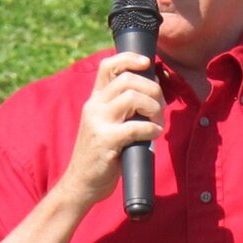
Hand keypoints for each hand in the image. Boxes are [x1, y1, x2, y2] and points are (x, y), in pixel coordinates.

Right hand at [59, 51, 164, 207]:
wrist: (82, 184)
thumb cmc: (102, 154)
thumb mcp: (107, 124)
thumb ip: (123, 108)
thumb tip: (153, 89)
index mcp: (95, 100)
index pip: (108, 66)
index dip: (129, 58)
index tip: (147, 62)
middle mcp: (94, 107)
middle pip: (127, 80)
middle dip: (152, 89)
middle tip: (160, 107)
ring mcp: (98, 123)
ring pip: (132, 98)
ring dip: (153, 108)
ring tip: (157, 121)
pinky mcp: (105, 141)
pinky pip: (135, 127)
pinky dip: (151, 128)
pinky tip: (154, 135)